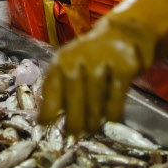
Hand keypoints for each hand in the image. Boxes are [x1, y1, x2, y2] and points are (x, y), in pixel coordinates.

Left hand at [38, 18, 142, 134]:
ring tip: (91, 130)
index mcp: (62, 58)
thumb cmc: (93, 55)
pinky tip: (111, 121)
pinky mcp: (124, 65)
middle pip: (73, 96)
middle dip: (73, 120)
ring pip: (95, 98)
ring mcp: (102, 60)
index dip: (47, 109)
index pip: (51, 87)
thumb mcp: (73, 63)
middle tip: (72, 135)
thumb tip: (49, 119)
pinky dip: (113, 112)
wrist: (124, 32)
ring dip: (93, 118)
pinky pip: (116, 96)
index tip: (43, 125)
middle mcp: (79, 57)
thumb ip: (62, 86)